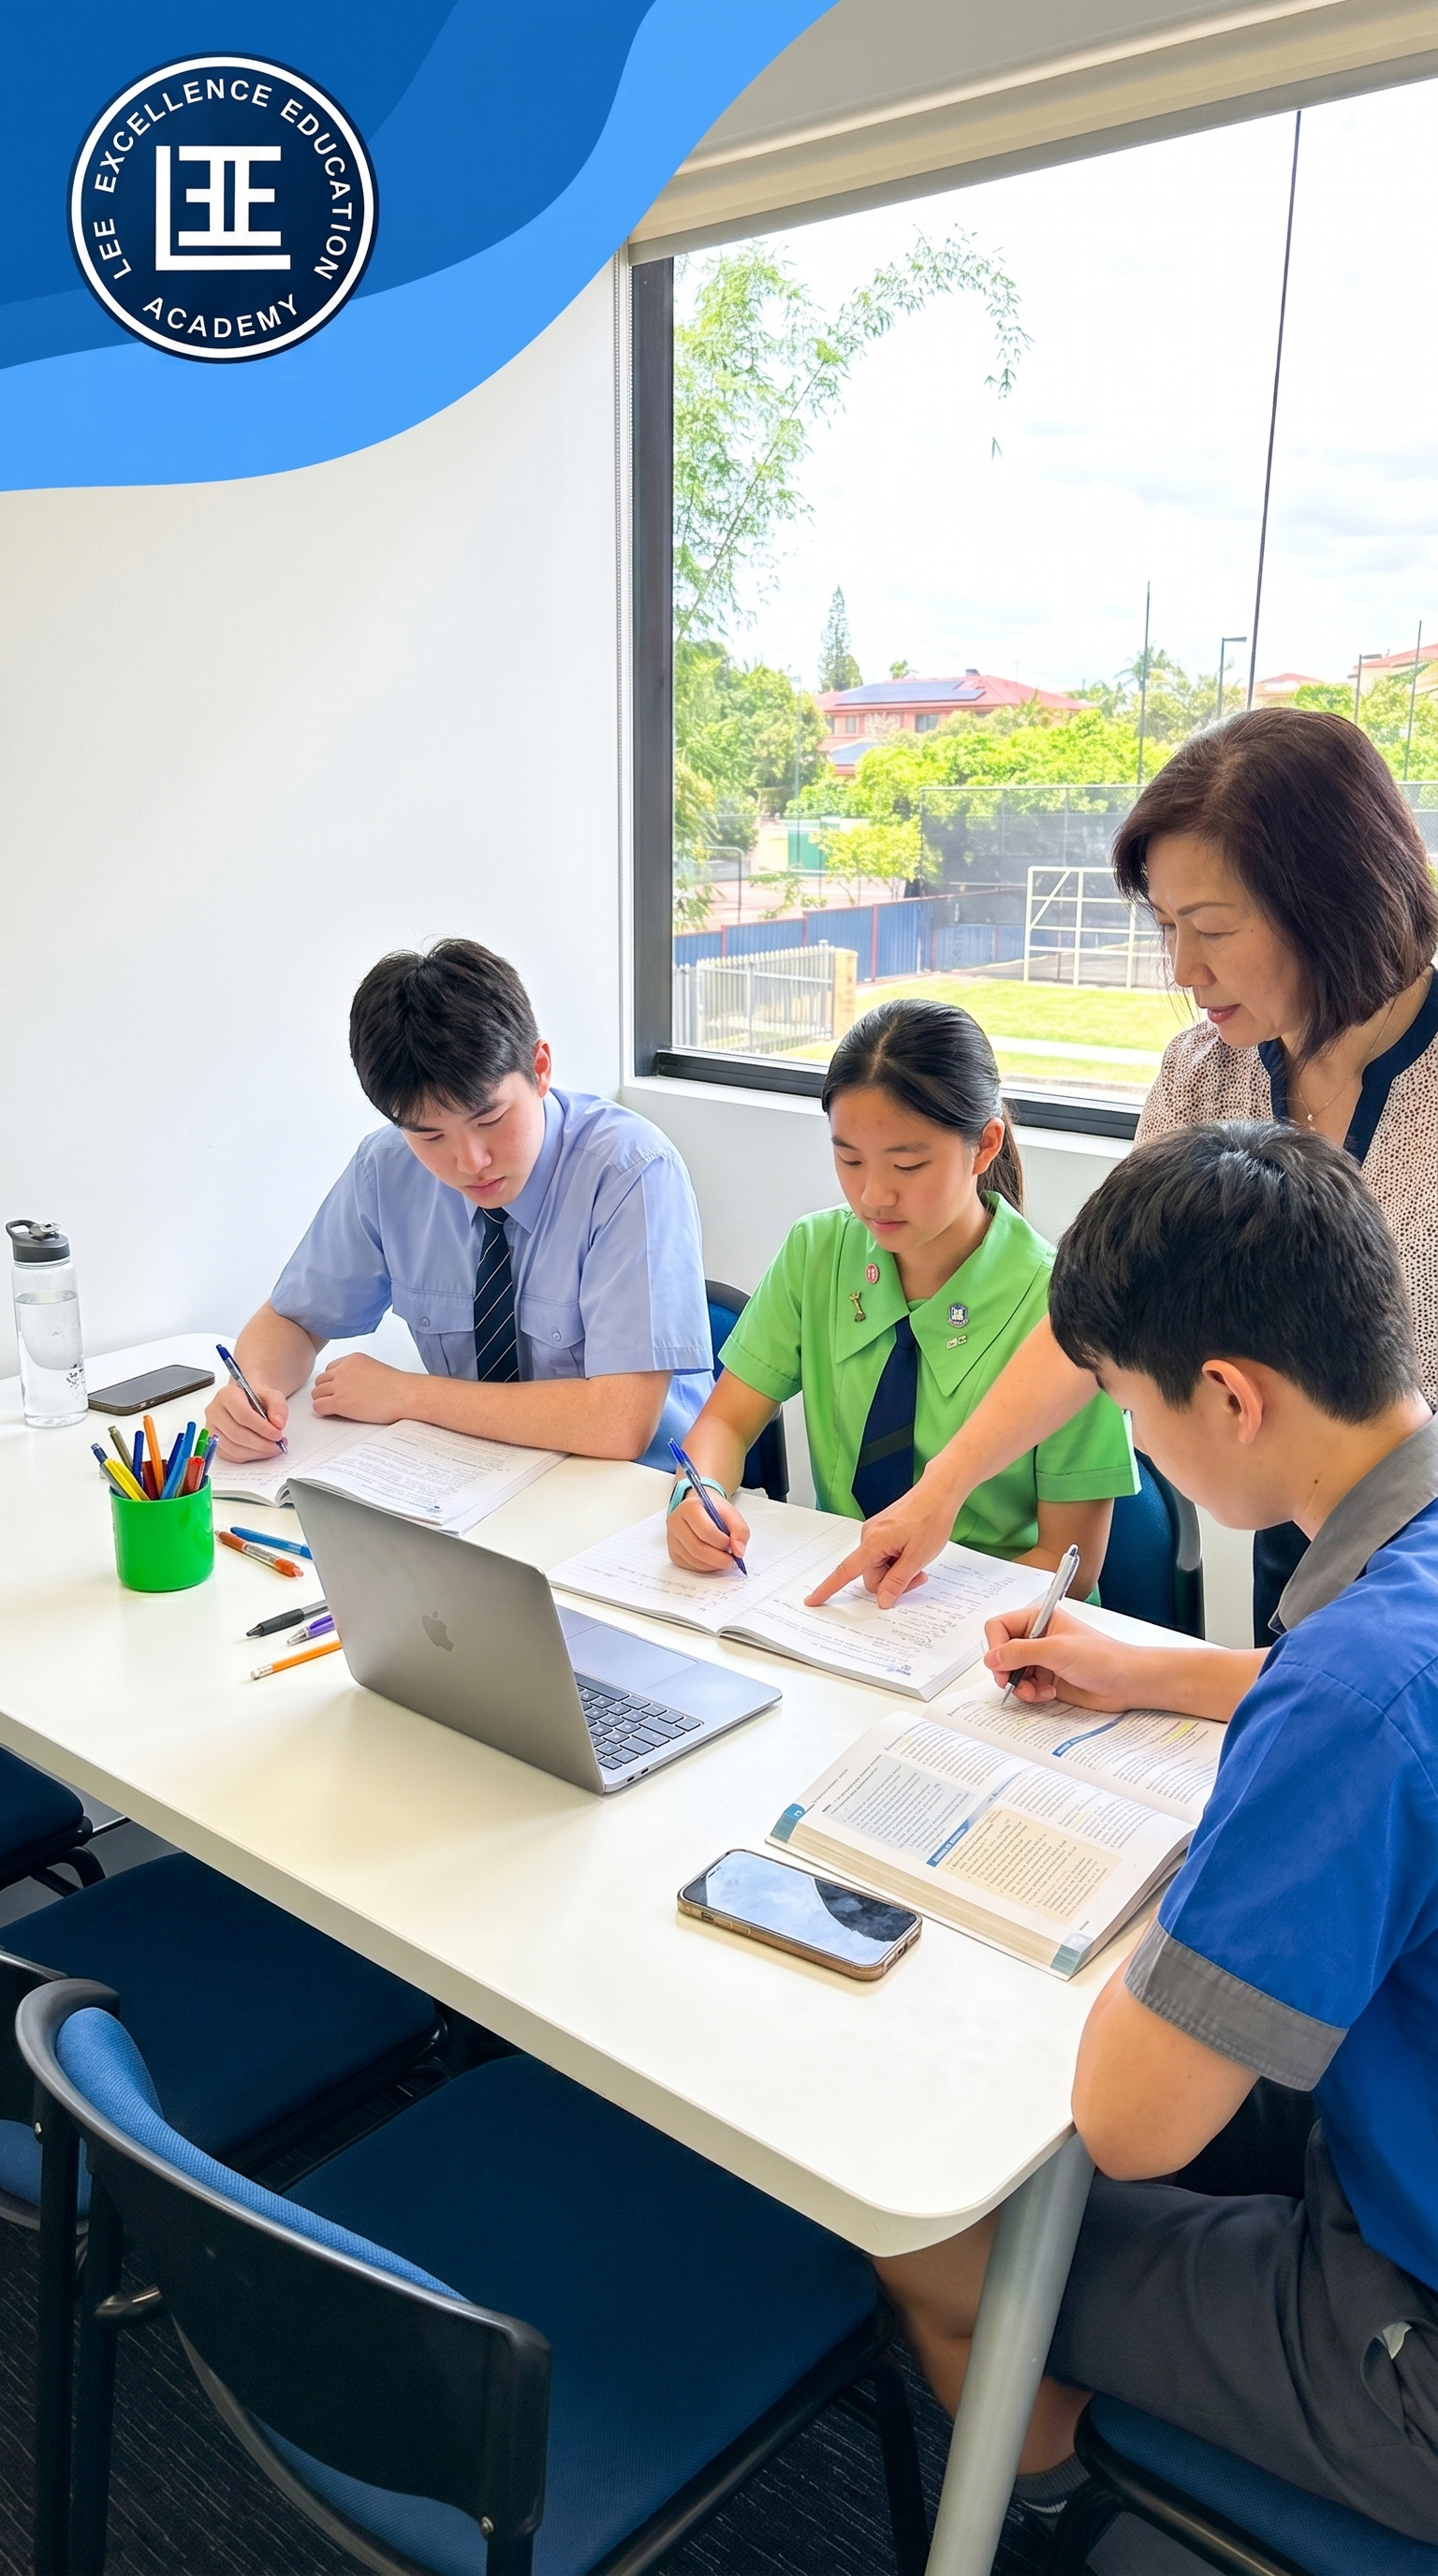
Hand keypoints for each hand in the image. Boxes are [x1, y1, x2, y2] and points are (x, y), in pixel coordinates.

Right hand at [205, 1379, 288, 1459]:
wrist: (246, 1401)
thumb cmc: (256, 1398)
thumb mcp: (272, 1395)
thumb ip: (278, 1406)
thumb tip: (278, 1424)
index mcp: (227, 1395)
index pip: (242, 1414)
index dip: (261, 1427)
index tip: (278, 1434)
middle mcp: (215, 1412)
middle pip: (236, 1434)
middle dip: (261, 1443)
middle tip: (278, 1444)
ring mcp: (212, 1429)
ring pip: (233, 1448)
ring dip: (257, 1452)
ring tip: (274, 1448)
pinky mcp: (216, 1444)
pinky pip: (232, 1456)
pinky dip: (251, 1456)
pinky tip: (263, 1451)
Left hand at [312, 1354, 415, 1425]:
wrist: (406, 1395)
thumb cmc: (398, 1387)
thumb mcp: (374, 1369)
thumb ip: (358, 1373)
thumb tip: (350, 1386)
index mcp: (352, 1359)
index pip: (330, 1369)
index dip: (333, 1382)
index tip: (339, 1390)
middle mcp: (343, 1370)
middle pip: (321, 1381)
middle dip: (326, 1391)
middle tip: (336, 1401)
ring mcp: (340, 1386)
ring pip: (317, 1393)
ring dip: (324, 1401)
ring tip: (337, 1409)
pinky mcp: (340, 1402)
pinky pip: (318, 1406)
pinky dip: (323, 1411)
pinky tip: (335, 1414)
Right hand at [665, 1488, 751, 1574]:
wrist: (700, 1510)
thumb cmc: (714, 1511)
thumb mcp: (731, 1514)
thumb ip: (740, 1531)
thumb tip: (738, 1552)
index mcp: (690, 1507)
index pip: (706, 1531)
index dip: (723, 1542)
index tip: (734, 1546)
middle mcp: (675, 1522)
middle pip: (697, 1548)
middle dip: (718, 1558)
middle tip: (732, 1561)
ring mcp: (671, 1538)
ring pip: (693, 1559)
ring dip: (713, 1565)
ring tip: (724, 1559)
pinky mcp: (672, 1552)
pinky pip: (690, 1566)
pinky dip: (705, 1568)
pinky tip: (713, 1561)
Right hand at [804, 1468, 958, 1608]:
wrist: (938, 1494)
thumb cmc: (930, 1518)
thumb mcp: (917, 1557)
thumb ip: (897, 1582)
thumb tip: (882, 1600)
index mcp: (874, 1542)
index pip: (846, 1571)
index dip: (828, 1588)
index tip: (813, 1599)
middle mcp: (869, 1535)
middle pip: (871, 1575)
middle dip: (891, 1581)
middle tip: (917, 1575)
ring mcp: (874, 1532)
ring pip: (878, 1567)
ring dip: (897, 1571)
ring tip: (918, 1561)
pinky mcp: (882, 1531)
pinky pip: (882, 1555)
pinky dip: (896, 1560)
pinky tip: (912, 1552)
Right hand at [981, 1605, 1141, 1710]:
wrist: (1126, 1683)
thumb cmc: (1102, 1657)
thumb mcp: (1058, 1650)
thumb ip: (1021, 1652)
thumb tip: (992, 1658)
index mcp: (1038, 1619)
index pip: (999, 1627)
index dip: (996, 1646)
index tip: (1002, 1665)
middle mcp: (1036, 1637)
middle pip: (1001, 1652)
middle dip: (1007, 1671)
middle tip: (1014, 1683)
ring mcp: (1041, 1659)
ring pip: (1010, 1673)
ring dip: (1020, 1686)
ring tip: (1036, 1692)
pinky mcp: (1046, 1679)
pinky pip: (1024, 1687)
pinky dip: (1031, 1694)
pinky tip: (1047, 1693)